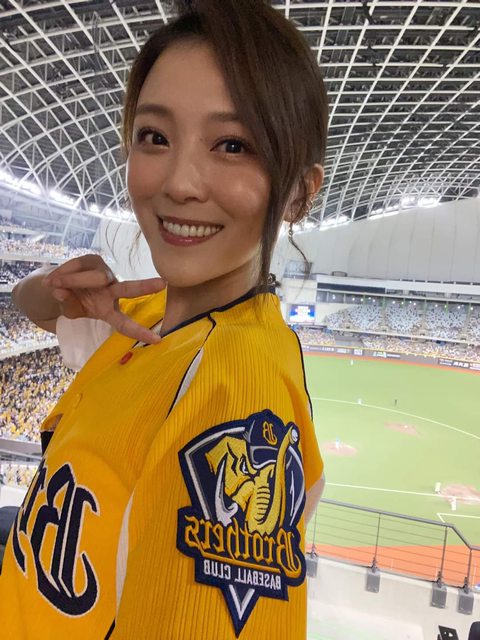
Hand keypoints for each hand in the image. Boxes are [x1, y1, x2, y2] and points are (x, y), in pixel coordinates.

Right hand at [43, 254, 165, 344]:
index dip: (139, 331)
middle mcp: (111, 291)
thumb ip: (68, 304)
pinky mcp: (93, 260)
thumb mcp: (69, 310)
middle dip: (145, 287)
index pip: (125, 323)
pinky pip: (79, 267)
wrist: (57, 285)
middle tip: (162, 284)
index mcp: (109, 310)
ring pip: (95, 278)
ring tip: (53, 284)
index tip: (157, 340)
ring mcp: (104, 274)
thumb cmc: (71, 301)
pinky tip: (54, 279)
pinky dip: (64, 274)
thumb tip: (61, 291)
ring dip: (72, 281)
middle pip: (128, 289)